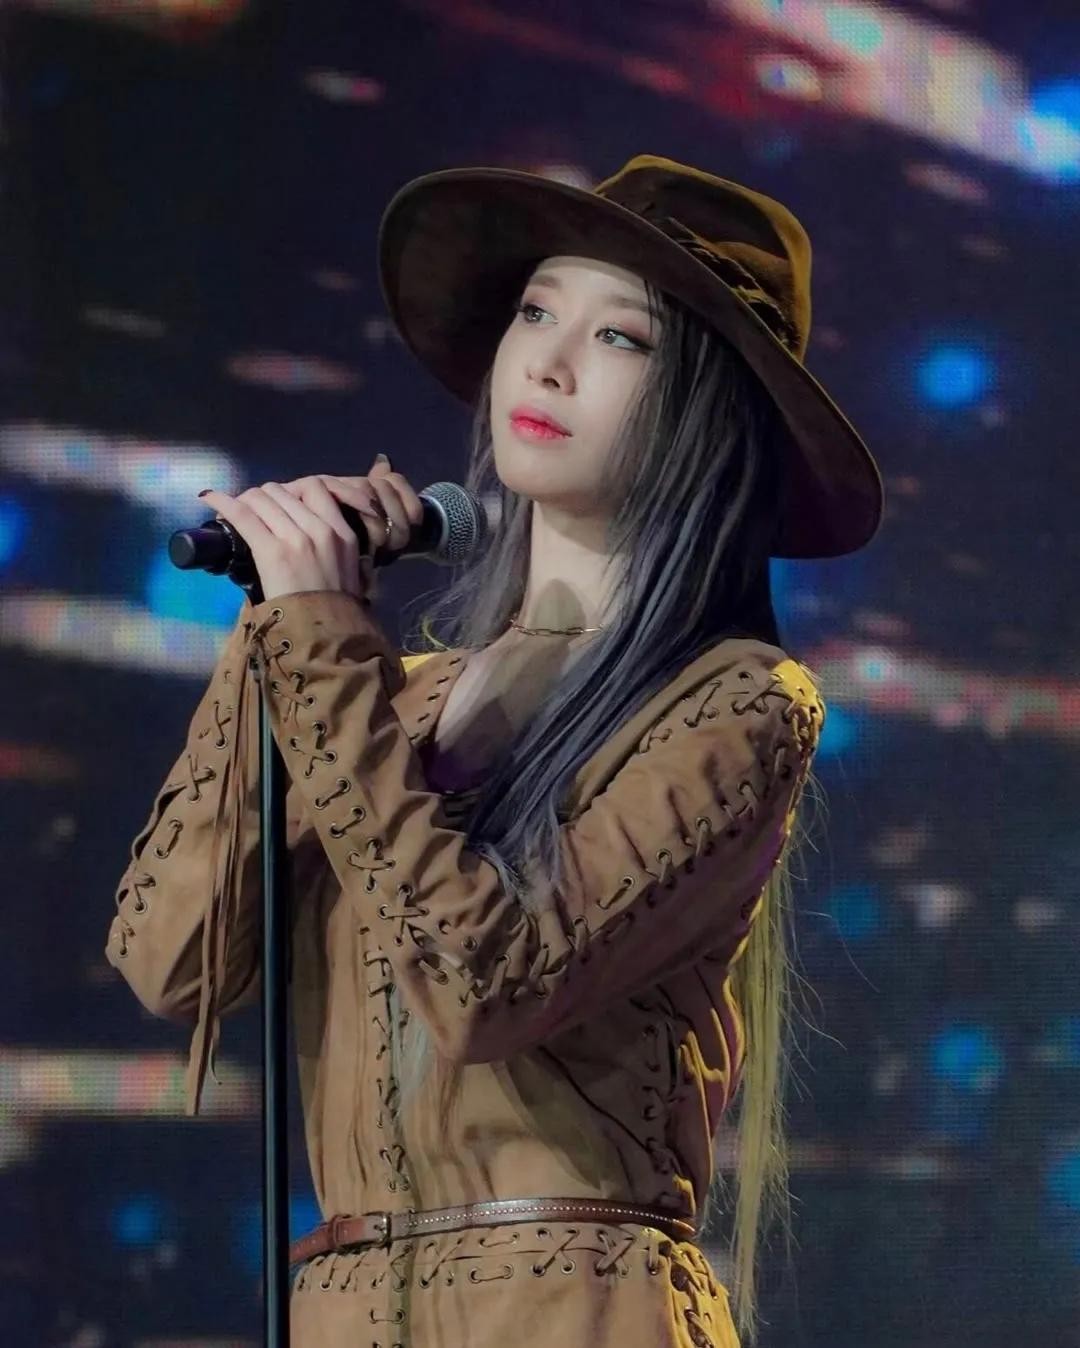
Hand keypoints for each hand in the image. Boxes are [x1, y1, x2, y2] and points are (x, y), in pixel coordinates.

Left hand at [197, 457, 423, 602]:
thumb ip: (331, 545)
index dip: (290, 489)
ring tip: (235, 512)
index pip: (313, 487)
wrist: (326, 636)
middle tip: (251, 511)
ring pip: (262, 497)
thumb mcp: (348, 569)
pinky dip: (222, 502)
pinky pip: (243, 514)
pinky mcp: (273, 551)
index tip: (277, 502)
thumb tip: (302, 530)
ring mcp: (297, 538)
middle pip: (282, 490)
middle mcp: (322, 529)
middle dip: (262, 497)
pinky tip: (209, 498)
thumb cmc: (334, 610)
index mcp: (343, 532)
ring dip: (244, 500)